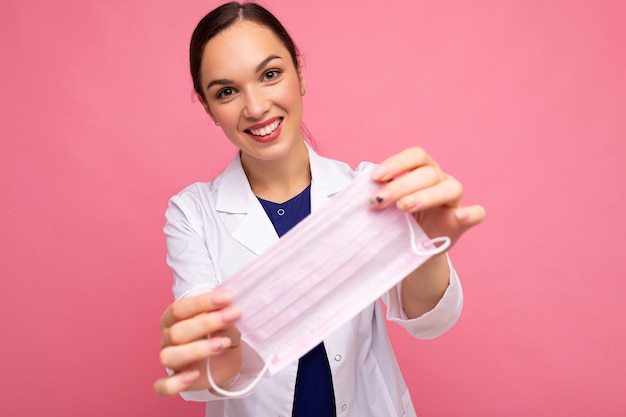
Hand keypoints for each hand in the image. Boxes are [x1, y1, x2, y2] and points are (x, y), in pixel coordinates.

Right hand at [154, 291, 241, 396]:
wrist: (227, 359)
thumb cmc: (221, 333)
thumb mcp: (226, 322)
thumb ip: (223, 316)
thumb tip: (228, 309)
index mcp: (173, 318)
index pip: (179, 308)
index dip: (202, 303)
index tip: (227, 298)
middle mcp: (167, 337)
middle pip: (176, 332)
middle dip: (205, 323)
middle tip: (231, 317)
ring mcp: (169, 359)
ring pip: (169, 356)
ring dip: (197, 350)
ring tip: (223, 344)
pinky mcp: (174, 381)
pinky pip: (164, 386)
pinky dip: (176, 382)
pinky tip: (194, 375)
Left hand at [369, 147, 484, 246]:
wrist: (410, 250)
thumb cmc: (396, 222)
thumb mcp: (384, 207)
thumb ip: (377, 196)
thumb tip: (352, 194)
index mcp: (422, 171)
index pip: (416, 156)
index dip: (396, 163)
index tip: (375, 178)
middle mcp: (440, 181)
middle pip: (428, 173)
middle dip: (401, 185)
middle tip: (379, 201)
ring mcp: (453, 201)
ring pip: (450, 187)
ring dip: (425, 195)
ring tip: (403, 208)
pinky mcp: (461, 223)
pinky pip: (476, 214)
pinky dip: (470, 213)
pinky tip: (460, 216)